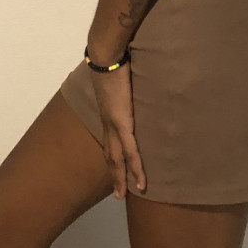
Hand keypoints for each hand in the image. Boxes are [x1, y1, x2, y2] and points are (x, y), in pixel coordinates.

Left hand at [88, 57, 146, 198]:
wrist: (106, 52)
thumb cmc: (116, 56)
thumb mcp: (122, 72)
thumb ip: (130, 79)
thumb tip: (139, 76)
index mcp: (108, 109)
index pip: (110, 137)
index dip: (113, 153)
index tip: (115, 167)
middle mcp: (108, 120)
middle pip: (110, 154)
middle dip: (114, 173)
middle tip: (117, 193)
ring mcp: (114, 123)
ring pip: (118, 158)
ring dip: (121, 177)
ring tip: (124, 195)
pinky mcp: (123, 122)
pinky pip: (131, 152)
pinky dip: (136, 169)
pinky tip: (141, 183)